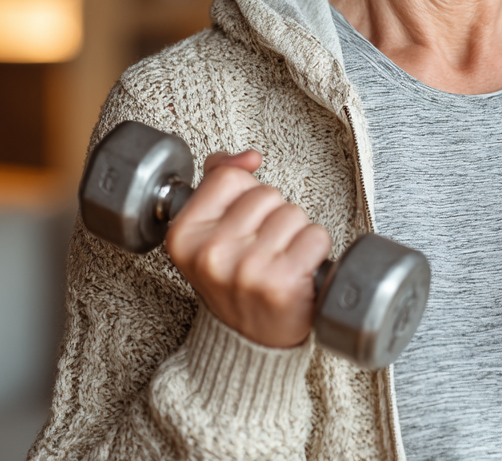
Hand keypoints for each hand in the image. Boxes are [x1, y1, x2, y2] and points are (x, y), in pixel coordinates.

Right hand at [164, 150, 332, 348]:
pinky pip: (316, 236)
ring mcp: (247, 269)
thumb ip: (219, 181)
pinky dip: (315, 251)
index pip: (229, 178)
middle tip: (262, 250)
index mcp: (185, 236)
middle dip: (273, 217)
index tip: (241, 226)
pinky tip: (298, 273)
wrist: (249, 344)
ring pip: (294, 213)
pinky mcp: (283, 282)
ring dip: (296, 235)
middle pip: (267, 194)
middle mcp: (212, 253)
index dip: (245, 197)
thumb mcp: (209, 232)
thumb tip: (249, 158)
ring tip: (279, 261)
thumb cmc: (234, 282)